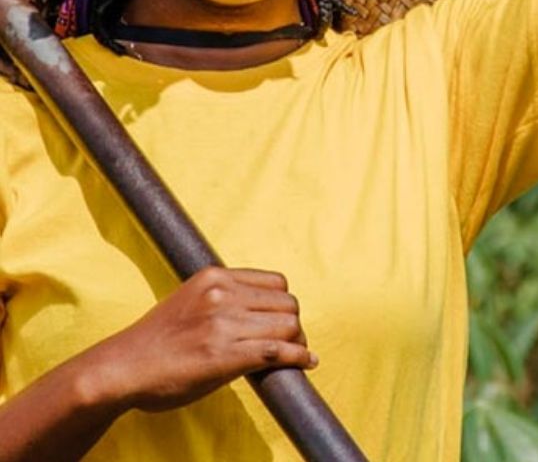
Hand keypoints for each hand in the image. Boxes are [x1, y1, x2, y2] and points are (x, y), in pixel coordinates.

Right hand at [92, 267, 315, 412]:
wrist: (121, 369)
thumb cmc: (155, 341)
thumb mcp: (190, 299)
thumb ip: (223, 297)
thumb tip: (259, 309)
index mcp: (215, 277)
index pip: (275, 281)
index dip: (284, 303)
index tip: (283, 320)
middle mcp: (223, 295)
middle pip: (286, 302)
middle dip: (294, 323)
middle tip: (293, 341)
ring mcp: (224, 324)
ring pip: (287, 325)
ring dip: (298, 341)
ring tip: (296, 354)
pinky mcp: (225, 356)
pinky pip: (277, 352)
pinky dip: (298, 357)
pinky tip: (306, 363)